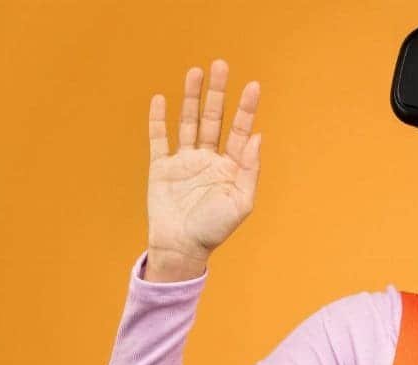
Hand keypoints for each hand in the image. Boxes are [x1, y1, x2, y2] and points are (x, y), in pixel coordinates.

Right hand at [146, 58, 261, 263]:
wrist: (181, 247)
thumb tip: (257, 136)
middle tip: (220, 64)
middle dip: (217, 92)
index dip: (246, 108)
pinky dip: (160, 120)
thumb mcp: (241, 202)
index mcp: (230, 167)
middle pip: (213, 118)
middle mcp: (208, 159)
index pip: (239, 130)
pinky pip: (159, 139)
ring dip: (191, 98)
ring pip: (188, 122)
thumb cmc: (214, 230)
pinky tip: (162, 100)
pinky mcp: (161, 167)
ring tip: (195, 72)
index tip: (253, 85)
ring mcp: (184, 161)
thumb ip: (249, 169)